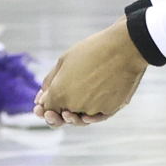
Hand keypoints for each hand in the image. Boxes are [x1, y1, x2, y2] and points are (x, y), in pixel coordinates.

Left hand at [34, 20, 148, 126]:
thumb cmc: (93, 50)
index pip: (48, 109)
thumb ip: (50, 81)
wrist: (125, 48)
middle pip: (64, 117)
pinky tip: (97, 96)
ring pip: (82, 117)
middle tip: (70, 98)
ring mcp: (92, 109)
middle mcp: (74, 105)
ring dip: (80, 110)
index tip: (51, 97)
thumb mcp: (64, 60)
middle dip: (62, 112)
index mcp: (59, 93)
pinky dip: (96, 109)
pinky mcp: (109, 109)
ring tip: (86, 92)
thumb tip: (40, 99)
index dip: (47, 106)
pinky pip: (98, 114)